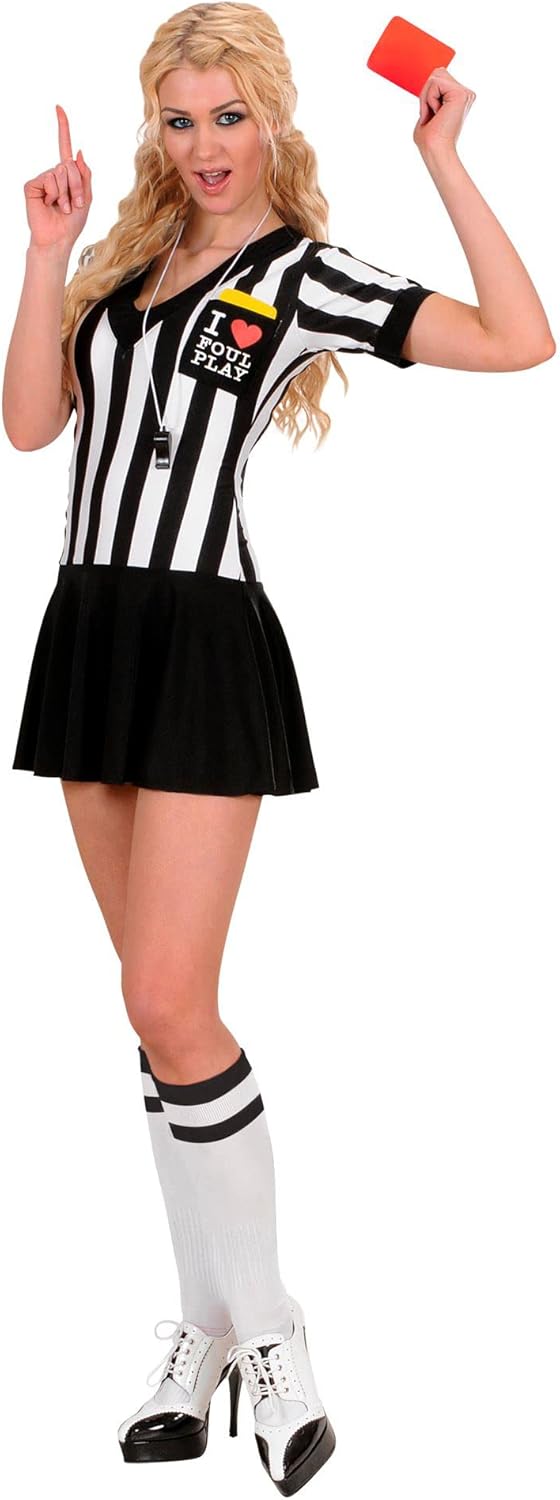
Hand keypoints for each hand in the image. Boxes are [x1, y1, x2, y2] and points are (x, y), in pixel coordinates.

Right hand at [24, 103, 91, 250]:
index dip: (63, 128)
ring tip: (62, 207)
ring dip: (67, 193)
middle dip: (77, 185)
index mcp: (67, 175)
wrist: (58, 239)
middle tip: (74, 204)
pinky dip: (55, 194)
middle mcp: (54, 173)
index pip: (64, 147)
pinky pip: (49, 179)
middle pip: (69, 165)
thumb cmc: (72, 223)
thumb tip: (77, 152)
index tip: (59, 108)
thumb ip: (85, 175)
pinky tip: (51, 205)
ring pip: (60, 172)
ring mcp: (42, 178)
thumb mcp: (87, 198)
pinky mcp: (32, 184)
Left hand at [413, 67, 475, 154]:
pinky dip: (429, 99)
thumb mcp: (428, 109)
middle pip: (437, 73)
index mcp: (460, 98)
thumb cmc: (430, 139)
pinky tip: (437, 113)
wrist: (436, 151)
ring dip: (427, 97)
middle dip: (426, 94)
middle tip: (431, 115)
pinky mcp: (461, 94)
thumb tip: (437, 71)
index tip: (431, 116)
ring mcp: (465, 93)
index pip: (438, 78)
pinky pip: (435, 83)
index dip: (428, 94)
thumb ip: (433, 91)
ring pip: (435, 77)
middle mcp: (466, 94)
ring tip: (435, 115)